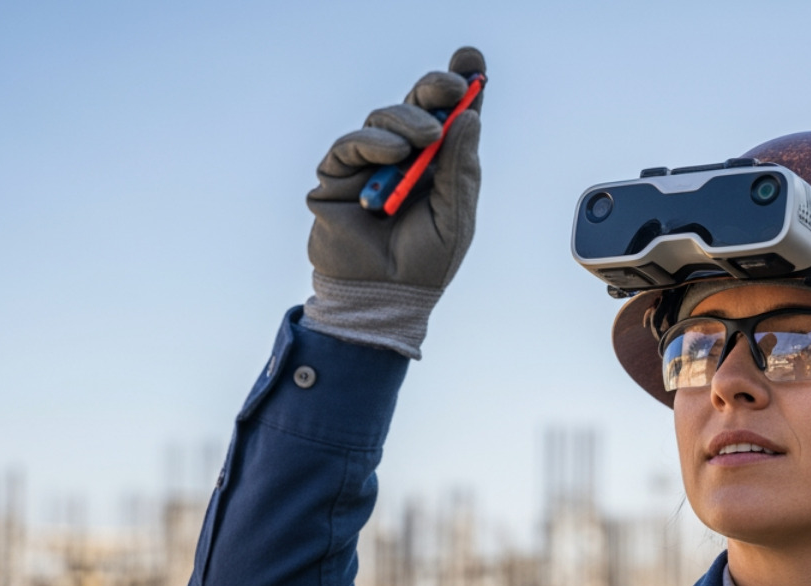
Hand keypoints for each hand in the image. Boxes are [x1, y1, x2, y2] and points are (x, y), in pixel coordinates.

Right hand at [301, 46, 484, 357]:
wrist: (383, 299)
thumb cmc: (423, 265)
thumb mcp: (455, 217)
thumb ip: (460, 169)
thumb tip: (469, 117)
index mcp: (438, 166)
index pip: (450, 117)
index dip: (461, 86)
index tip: (473, 61)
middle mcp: (404, 159)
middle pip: (417, 106)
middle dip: (435, 88)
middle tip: (452, 84)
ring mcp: (369, 164)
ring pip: (384, 119)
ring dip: (408, 121)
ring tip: (424, 139)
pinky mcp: (337, 176)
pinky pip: (350, 144)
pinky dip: (372, 141)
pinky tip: (393, 153)